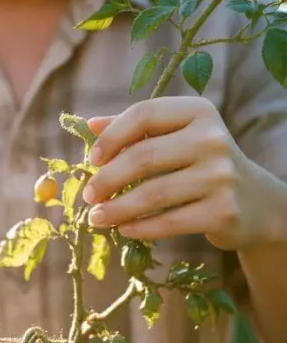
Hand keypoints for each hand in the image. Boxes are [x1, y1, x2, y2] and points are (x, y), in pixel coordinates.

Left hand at [82, 97, 276, 251]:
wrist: (255, 202)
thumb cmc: (203, 165)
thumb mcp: (178, 137)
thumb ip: (138, 130)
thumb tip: (89, 124)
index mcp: (199, 112)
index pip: (145, 114)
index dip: (112, 137)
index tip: (92, 160)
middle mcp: (213, 138)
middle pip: (143, 157)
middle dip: (107, 180)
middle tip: (88, 196)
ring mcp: (221, 176)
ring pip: (153, 194)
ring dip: (117, 209)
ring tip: (96, 219)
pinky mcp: (222, 211)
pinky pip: (169, 222)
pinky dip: (140, 228)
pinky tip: (123, 230)